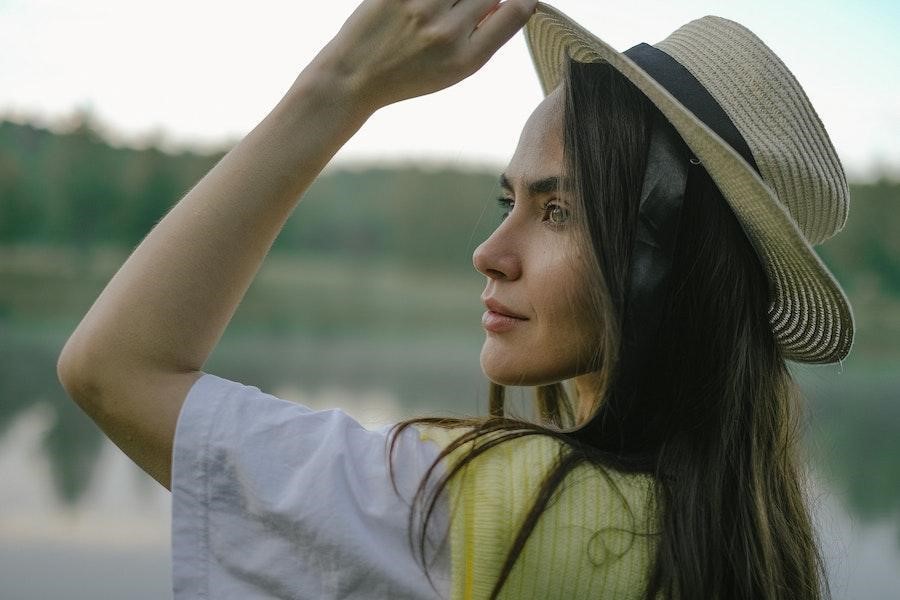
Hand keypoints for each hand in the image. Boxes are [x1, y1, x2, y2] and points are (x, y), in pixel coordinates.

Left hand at [312, 0, 538, 111]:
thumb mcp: (453, 71)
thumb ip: (483, 38)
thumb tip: (508, 3)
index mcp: (466, 59)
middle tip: (465, 9)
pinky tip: (422, 6)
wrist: (354, 77)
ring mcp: (421, 8)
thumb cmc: (406, 74)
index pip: (515, 13)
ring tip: (440, 11)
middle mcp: (447, 33)